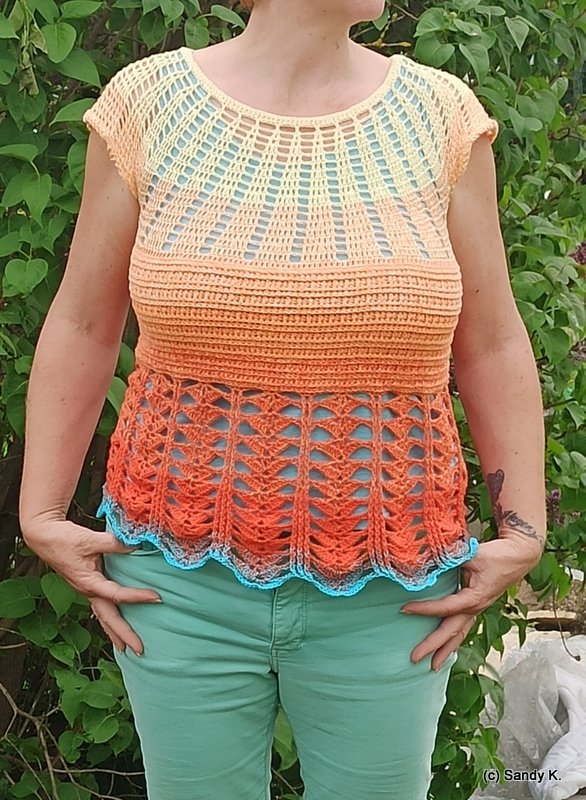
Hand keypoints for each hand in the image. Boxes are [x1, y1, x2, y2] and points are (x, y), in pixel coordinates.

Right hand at [21, 517, 160, 655]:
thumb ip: (114, 543)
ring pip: (102, 616)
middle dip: (124, 635)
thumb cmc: (63, 539)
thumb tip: (136, 545)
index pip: (117, 595)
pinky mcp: (86, 585)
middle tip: (140, 650)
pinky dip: (108, 618)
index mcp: (88, 583)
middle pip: (108, 618)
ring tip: (126, 647)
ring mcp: (86, 590)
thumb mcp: (90, 539)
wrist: (43, 536)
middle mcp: (87, 591)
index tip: (156, 598)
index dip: (137, 597)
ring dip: (115, 632)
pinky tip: (113, 624)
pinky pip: (100, 606)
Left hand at [400, 531, 542, 670]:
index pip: (445, 608)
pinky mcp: (477, 606)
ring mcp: (477, 609)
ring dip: (445, 651)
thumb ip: (451, 558)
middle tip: (414, 658)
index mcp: (474, 598)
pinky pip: (463, 627)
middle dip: (433, 647)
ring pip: (459, 635)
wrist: (519, 556)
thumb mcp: (473, 555)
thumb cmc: (498, 556)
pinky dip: (453, 639)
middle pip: (451, 632)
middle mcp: (475, 608)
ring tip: (432, 667)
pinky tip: (446, 648)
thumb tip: (428, 559)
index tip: (405, 608)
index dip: (424, 609)